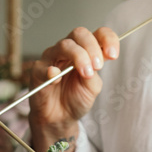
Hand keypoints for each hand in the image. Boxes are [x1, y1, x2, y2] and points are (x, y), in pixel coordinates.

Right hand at [28, 26, 118, 150]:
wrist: (60, 118)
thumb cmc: (76, 99)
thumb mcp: (92, 87)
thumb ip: (94, 74)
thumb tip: (94, 63)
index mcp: (86, 51)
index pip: (98, 34)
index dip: (107, 39)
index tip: (113, 54)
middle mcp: (69, 50)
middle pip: (79, 33)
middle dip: (92, 47)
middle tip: (98, 66)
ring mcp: (52, 58)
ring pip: (64, 45)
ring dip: (79, 57)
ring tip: (86, 73)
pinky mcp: (38, 71)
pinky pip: (44, 67)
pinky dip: (51, 70)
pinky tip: (57, 76)